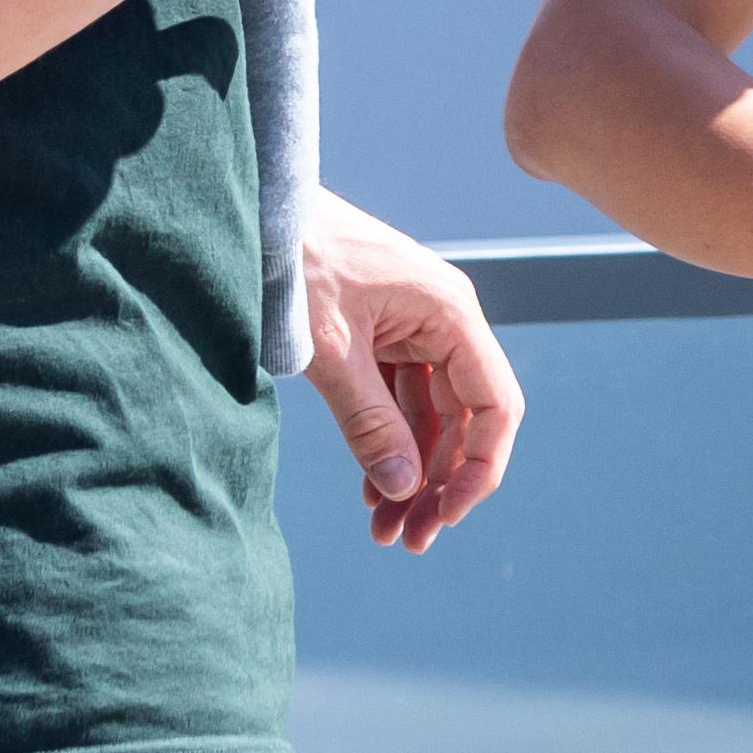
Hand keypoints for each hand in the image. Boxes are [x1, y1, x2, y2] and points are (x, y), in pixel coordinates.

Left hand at [298, 198, 525, 548]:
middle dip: (441, 484)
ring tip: (386, 529)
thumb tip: (405, 488)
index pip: (495, 407)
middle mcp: (446, 322)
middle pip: (466, 421)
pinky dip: (389, 445)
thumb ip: (369, 422)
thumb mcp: (329, 350)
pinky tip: (372, 488)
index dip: (479, 468)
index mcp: (451, 315)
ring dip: (414, 474)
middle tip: (410, 540)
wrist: (257, 212)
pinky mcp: (386, 336)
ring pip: (433, 418)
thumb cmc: (295, 263)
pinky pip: (402, 402)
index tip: (447, 514)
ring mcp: (417, 329)